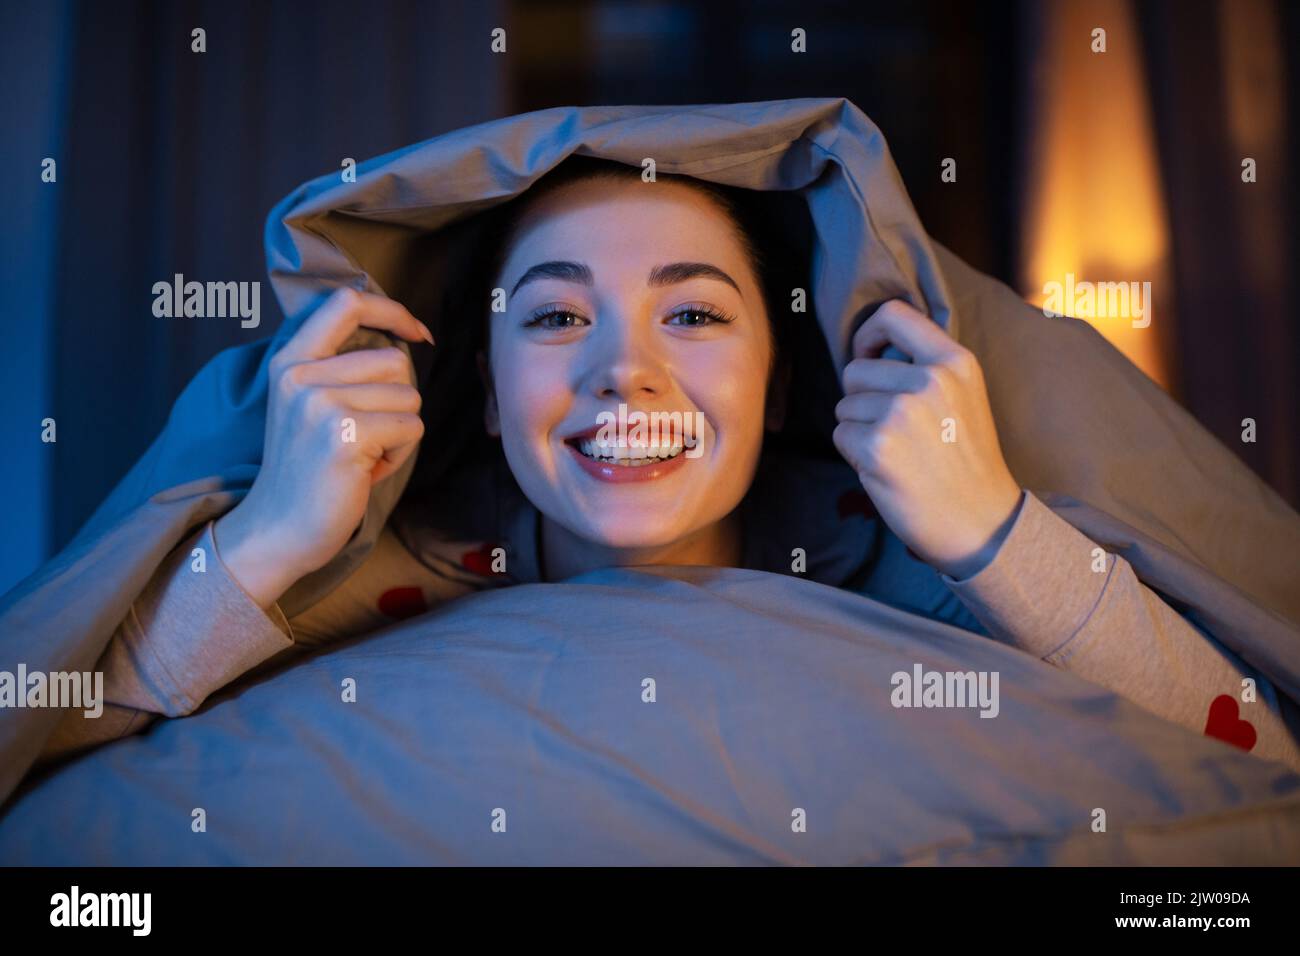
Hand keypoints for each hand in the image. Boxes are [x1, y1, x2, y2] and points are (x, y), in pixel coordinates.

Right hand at [215, 288, 432, 606]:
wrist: (278, 529)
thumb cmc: (307, 469)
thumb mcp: (307, 404)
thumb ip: (339, 369)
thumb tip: (402, 341)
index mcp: (290, 360)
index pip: (347, 302)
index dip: (392, 310)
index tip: (416, 332)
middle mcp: (301, 375)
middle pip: (395, 361)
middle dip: (397, 402)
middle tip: (365, 437)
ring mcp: (321, 403)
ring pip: (409, 397)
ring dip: (399, 432)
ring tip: (362, 455)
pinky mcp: (345, 434)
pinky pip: (411, 428)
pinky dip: (400, 454)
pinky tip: (366, 470)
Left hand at [832, 299, 1021, 579]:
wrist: (982, 522)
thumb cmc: (966, 463)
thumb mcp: (963, 397)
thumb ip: (924, 367)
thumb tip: (870, 351)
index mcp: (955, 362)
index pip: (893, 314)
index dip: (868, 335)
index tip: (868, 358)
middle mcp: (930, 380)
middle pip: (856, 370)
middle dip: (861, 399)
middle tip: (893, 431)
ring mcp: (902, 412)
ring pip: (845, 405)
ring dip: (859, 429)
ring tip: (897, 452)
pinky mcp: (878, 446)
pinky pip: (840, 434)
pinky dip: (854, 454)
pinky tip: (887, 470)